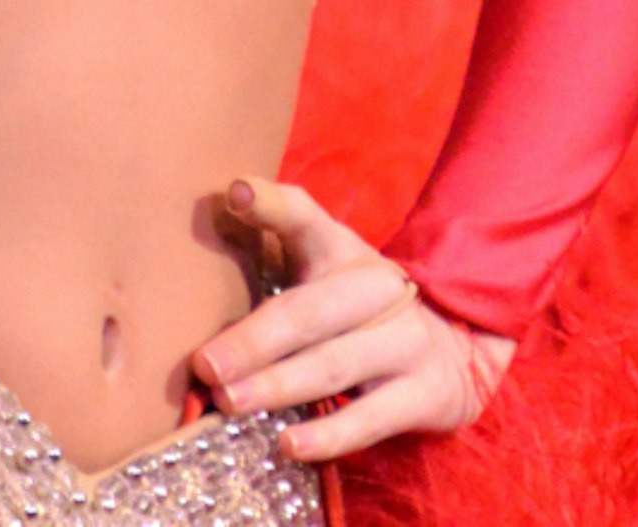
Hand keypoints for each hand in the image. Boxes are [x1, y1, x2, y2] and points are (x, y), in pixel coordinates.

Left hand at [193, 176, 512, 460]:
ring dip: (279, 386)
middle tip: (206, 365)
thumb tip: (181, 297)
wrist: (456, 350)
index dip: (270, 204)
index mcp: (340, 250)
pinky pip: (371, 417)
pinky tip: (288, 444)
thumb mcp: (320, 276)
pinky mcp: (424, 392)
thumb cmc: (354, 313)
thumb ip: (265, 272)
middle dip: (254, 340)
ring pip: (334, 364)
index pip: (303, 218)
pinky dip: (329, 434)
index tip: (236, 193)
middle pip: (309, 310)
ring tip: (231, 403)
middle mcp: (376, 288)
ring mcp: (406, 340)